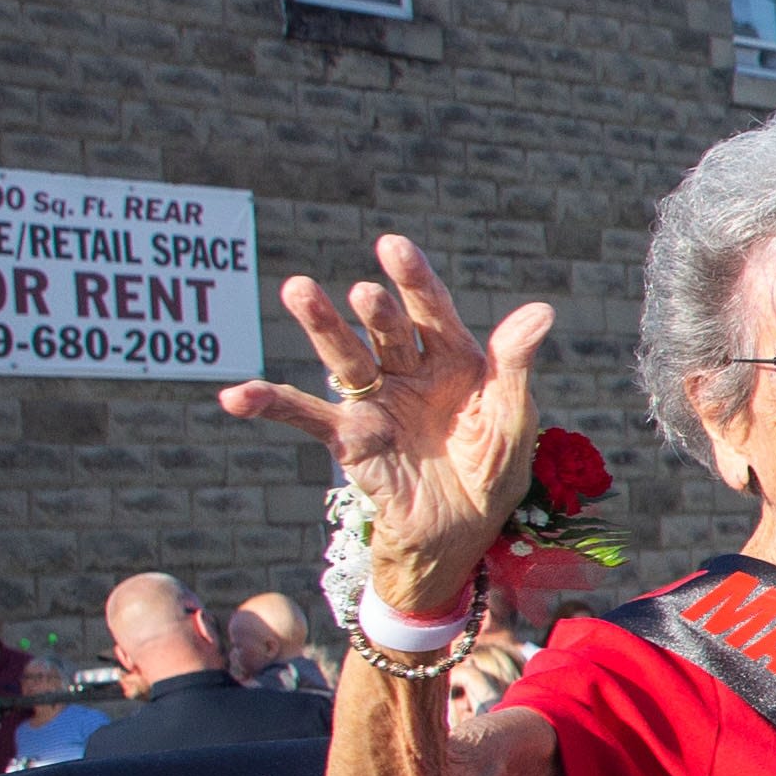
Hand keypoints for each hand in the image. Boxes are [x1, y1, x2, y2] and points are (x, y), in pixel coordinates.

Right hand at [216, 233, 556, 614]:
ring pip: (344, 356)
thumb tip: (541, 310)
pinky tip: (235, 396)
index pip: (431, 309)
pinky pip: (305, 415)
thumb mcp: (514, 418)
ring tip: (297, 290)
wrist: (464, 530)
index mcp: (454, 359)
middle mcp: (409, 370)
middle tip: (364, 293)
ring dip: (321, 325)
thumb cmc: (492, 469)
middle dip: (376, 309)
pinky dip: (268, 404)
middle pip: (387, 329)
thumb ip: (515, 365)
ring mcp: (376, 400)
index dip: (413, 278)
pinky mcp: (350, 436)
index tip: (392, 246)